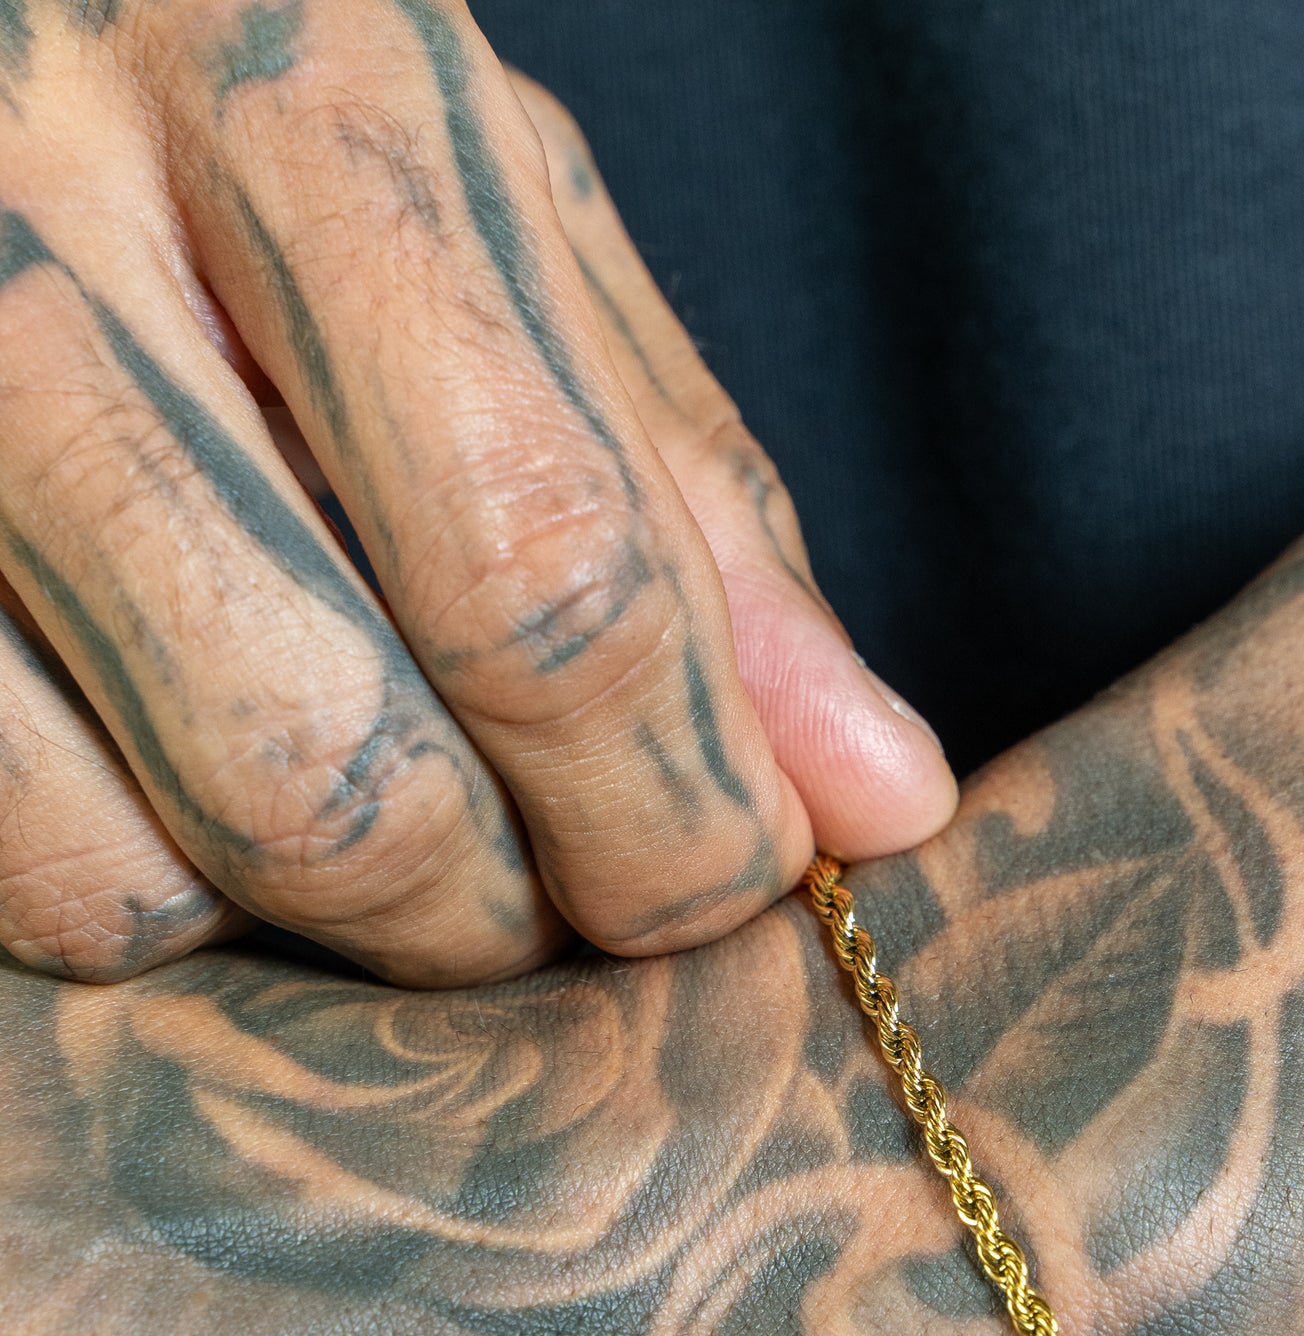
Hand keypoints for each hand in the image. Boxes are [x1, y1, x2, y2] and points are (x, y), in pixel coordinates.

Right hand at [0, 8, 955, 985]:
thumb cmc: (250, 97)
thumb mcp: (501, 217)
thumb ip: (688, 497)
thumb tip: (876, 798)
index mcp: (293, 89)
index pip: (548, 567)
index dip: (677, 806)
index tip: (734, 877)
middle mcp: (32, 229)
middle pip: (340, 763)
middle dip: (510, 915)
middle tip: (565, 895)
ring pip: (154, 857)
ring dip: (339, 936)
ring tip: (402, 838)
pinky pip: (6, 861)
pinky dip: (158, 905)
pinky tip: (215, 801)